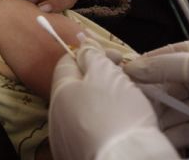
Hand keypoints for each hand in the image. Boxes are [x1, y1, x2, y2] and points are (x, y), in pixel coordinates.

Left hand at [49, 39, 177, 159]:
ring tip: (132, 106)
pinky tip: (126, 128)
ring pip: (88, 111)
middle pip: (78, 88)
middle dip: (102, 80)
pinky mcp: (81, 155)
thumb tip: (82, 41)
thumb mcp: (105, 74)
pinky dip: (109, 126)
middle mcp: (57, 116)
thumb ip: (91, 55)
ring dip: (107, 103)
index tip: (115, 57)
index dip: (92, 54)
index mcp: (59, 92)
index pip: (67, 62)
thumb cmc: (115, 117)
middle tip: (127, 81)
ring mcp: (67, 139)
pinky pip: (94, 132)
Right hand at [125, 39, 188, 146]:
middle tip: (124, 107)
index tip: (117, 78)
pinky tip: (158, 138)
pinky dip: (174, 136)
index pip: (160, 58)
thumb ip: (166, 66)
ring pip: (174, 111)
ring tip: (137, 125)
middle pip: (163, 87)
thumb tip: (130, 67)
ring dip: (157, 119)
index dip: (139, 67)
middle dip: (145, 98)